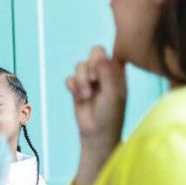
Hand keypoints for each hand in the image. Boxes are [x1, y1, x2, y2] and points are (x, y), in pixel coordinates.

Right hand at [66, 46, 126, 184]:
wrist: (97, 132)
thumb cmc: (110, 114)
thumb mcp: (112, 93)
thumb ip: (107, 73)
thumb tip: (100, 55)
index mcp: (116, 70)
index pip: (103, 52)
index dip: (97, 60)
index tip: (98, 75)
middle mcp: (104, 72)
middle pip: (89, 56)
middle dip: (87, 70)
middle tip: (92, 82)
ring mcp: (91, 80)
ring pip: (79, 66)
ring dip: (80, 81)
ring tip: (86, 95)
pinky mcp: (78, 88)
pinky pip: (69, 78)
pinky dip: (72, 86)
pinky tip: (79, 97)